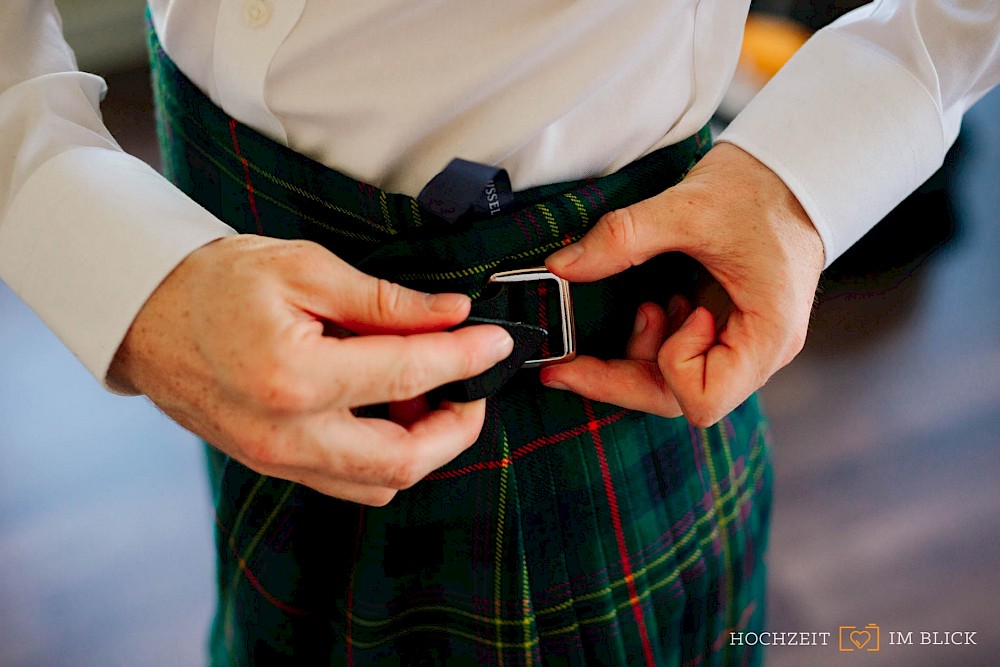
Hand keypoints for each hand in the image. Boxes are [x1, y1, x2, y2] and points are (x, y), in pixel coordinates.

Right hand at [108, 235, 512, 504]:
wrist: (147, 315)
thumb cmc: (217, 283)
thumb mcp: (304, 268)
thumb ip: (384, 299)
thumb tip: (450, 314)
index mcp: (294, 377)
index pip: (409, 374)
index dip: (466, 357)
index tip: (497, 341)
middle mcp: (285, 435)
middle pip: (404, 459)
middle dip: (459, 425)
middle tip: (477, 384)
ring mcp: (277, 460)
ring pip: (380, 480)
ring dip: (424, 446)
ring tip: (433, 393)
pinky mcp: (274, 466)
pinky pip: (348, 480)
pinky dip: (386, 454)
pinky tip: (392, 409)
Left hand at [542, 142, 824, 425]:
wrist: (791, 173)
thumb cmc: (759, 191)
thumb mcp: (687, 207)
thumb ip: (622, 238)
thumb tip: (561, 267)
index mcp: (767, 334)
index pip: (705, 398)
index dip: (671, 365)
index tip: (672, 308)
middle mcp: (758, 353)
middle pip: (680, 399)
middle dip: (619, 380)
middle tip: (566, 366)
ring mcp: (742, 346)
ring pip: (674, 385)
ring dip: (639, 356)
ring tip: (643, 308)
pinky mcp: (725, 335)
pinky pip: (680, 360)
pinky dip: (654, 342)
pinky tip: (656, 306)